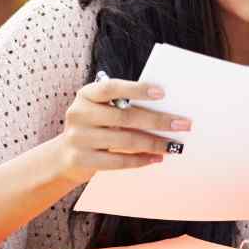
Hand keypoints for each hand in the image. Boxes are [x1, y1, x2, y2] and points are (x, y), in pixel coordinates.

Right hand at [51, 77, 188, 184]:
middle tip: (183, 124)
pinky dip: (140, 159)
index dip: (137, 89)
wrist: (64, 156)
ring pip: (125, 140)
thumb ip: (123, 105)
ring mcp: (78, 138)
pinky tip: (157, 158)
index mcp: (86, 95)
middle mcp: (79, 114)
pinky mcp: (80, 160)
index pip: (111, 88)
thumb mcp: (102, 110)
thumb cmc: (95, 126)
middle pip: (125, 116)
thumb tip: (166, 108)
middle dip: (158, 120)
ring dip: (154, 143)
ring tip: (175, 145)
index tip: (162, 93)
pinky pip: (117, 161)